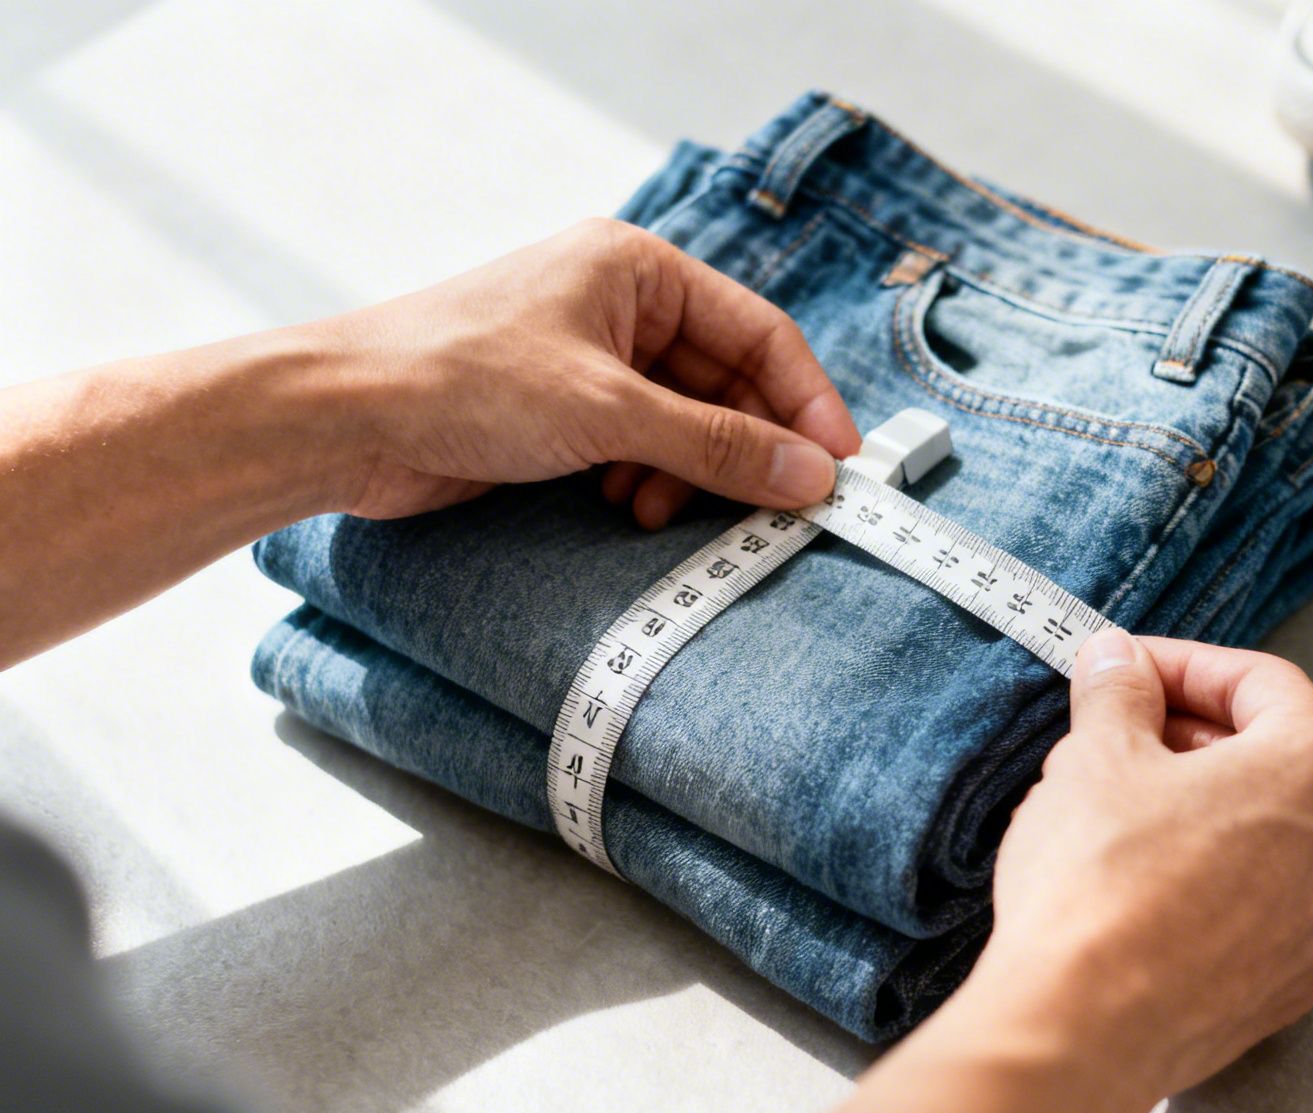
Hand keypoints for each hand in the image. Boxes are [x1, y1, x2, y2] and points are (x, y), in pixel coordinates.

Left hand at [311, 218, 859, 523]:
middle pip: (726, 382)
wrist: (340, 420)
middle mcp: (619, 305)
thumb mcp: (609, 413)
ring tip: (661, 510)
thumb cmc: (459, 379)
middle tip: (779, 508)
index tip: (838, 466)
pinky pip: (641, 450)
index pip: (757, 332)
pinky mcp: (561, 412)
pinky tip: (621, 508)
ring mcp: (589, 360)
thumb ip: (718, 446)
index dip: (806, 401)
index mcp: (637, 268)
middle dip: (745, 448)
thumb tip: (811, 476)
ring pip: (685, 424)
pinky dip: (646, 484)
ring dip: (689, 475)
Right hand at [973, 631, 1312, 1103]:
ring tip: (1117, 808)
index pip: (1262, 683)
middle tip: (1116, 732)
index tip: (1130, 668)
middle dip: (1192, 735)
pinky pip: (1255, 905)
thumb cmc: (1101, 885)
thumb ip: (1118, 692)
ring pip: (1265, 835)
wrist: (1084, 1030)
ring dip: (1200, 808)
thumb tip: (1119, 663)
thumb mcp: (1096, 755)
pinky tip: (1139, 882)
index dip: (1185, 664)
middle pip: (1272, 757)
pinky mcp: (1288, 984)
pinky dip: (1208, 879)